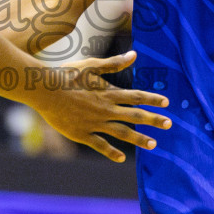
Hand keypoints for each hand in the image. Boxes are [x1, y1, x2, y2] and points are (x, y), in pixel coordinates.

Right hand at [25, 50, 171, 162]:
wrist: (44, 90)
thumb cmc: (65, 75)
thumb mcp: (90, 65)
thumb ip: (113, 63)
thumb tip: (134, 55)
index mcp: (107, 93)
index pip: (135, 96)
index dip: (151, 99)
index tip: (166, 103)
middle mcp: (105, 109)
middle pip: (134, 115)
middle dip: (153, 120)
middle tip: (169, 124)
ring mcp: (94, 123)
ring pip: (122, 132)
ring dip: (139, 139)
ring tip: (154, 144)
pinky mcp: (82, 134)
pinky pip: (100, 145)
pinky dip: (112, 152)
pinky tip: (121, 158)